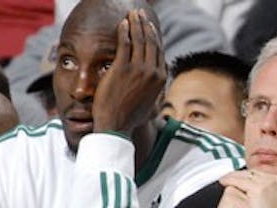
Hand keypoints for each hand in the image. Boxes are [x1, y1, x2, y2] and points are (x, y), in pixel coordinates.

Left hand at [93, 9, 165, 135]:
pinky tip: (122, 23)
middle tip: (140, 14)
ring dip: (136, 23)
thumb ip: (154, 92)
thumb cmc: (130, 117)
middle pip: (151, 42)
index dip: (154, 36)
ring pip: (139, 40)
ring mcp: (138, 70)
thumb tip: (158, 89)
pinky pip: (125, 44)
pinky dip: (124, 31)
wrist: (116, 124)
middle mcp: (153, 72)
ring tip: (132, 14)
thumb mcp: (150, 104)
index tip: (149, 26)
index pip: (158, 51)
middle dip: (145, 25)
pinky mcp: (122, 68)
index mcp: (160, 79)